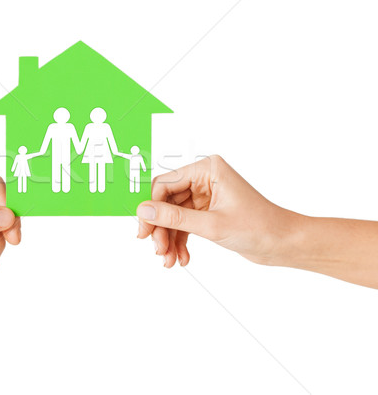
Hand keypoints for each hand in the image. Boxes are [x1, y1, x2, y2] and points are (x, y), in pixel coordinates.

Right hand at [136, 155, 299, 268]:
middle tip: (157, 249)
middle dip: (161, 228)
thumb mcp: (212, 225)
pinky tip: (182, 258)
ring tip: (169, 260)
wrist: (284, 244)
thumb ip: (175, 218)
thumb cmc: (260, 227)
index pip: (165, 184)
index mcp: (207, 170)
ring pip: (173, 216)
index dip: (152, 208)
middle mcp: (205, 179)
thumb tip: (145, 212)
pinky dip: (180, 241)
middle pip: (166, 202)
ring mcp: (205, 196)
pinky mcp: (207, 212)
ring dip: (169, 239)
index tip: (144, 230)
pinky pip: (184, 225)